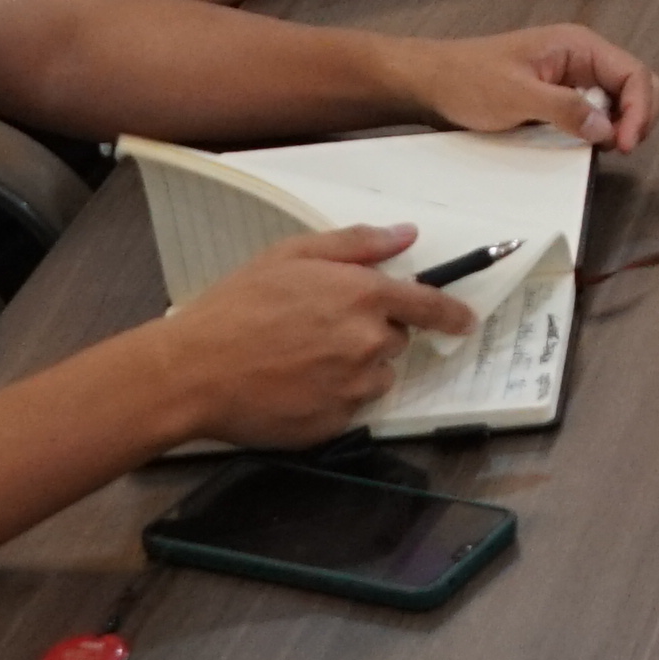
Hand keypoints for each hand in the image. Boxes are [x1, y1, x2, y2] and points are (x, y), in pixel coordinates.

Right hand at [155, 224, 472, 440]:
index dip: (452, 314)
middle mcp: (370, 344)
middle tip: (322, 329)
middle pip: (396, 341)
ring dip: (355, 369)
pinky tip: (293, 386)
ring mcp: (353, 389)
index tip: (465, 322)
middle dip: (373, 334)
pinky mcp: (334, 424)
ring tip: (302, 360)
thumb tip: (407, 235)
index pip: (431, 307)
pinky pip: (349, 409)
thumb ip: (357, 244)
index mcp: (365, 296)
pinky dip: (331, 398)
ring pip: (376, 378)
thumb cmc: (237, 305)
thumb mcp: (292, 254)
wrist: (193, 371)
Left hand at [405, 23, 658, 152]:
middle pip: (636, 84)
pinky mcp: (562, 95)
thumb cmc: (470, 81)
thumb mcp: (516, 95)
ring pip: (620, 99)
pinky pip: (596, 110)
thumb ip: (565, 109)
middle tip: (620, 148)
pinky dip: (602, 128)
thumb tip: (607, 130)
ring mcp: (574, 76)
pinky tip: (588, 143)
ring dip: (621, 124)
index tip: (625, 145)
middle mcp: (584, 57)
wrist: (432, 82)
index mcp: (579, 45)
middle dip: (638, 116)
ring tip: (604, 148)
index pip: (634, 73)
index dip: (640, 109)